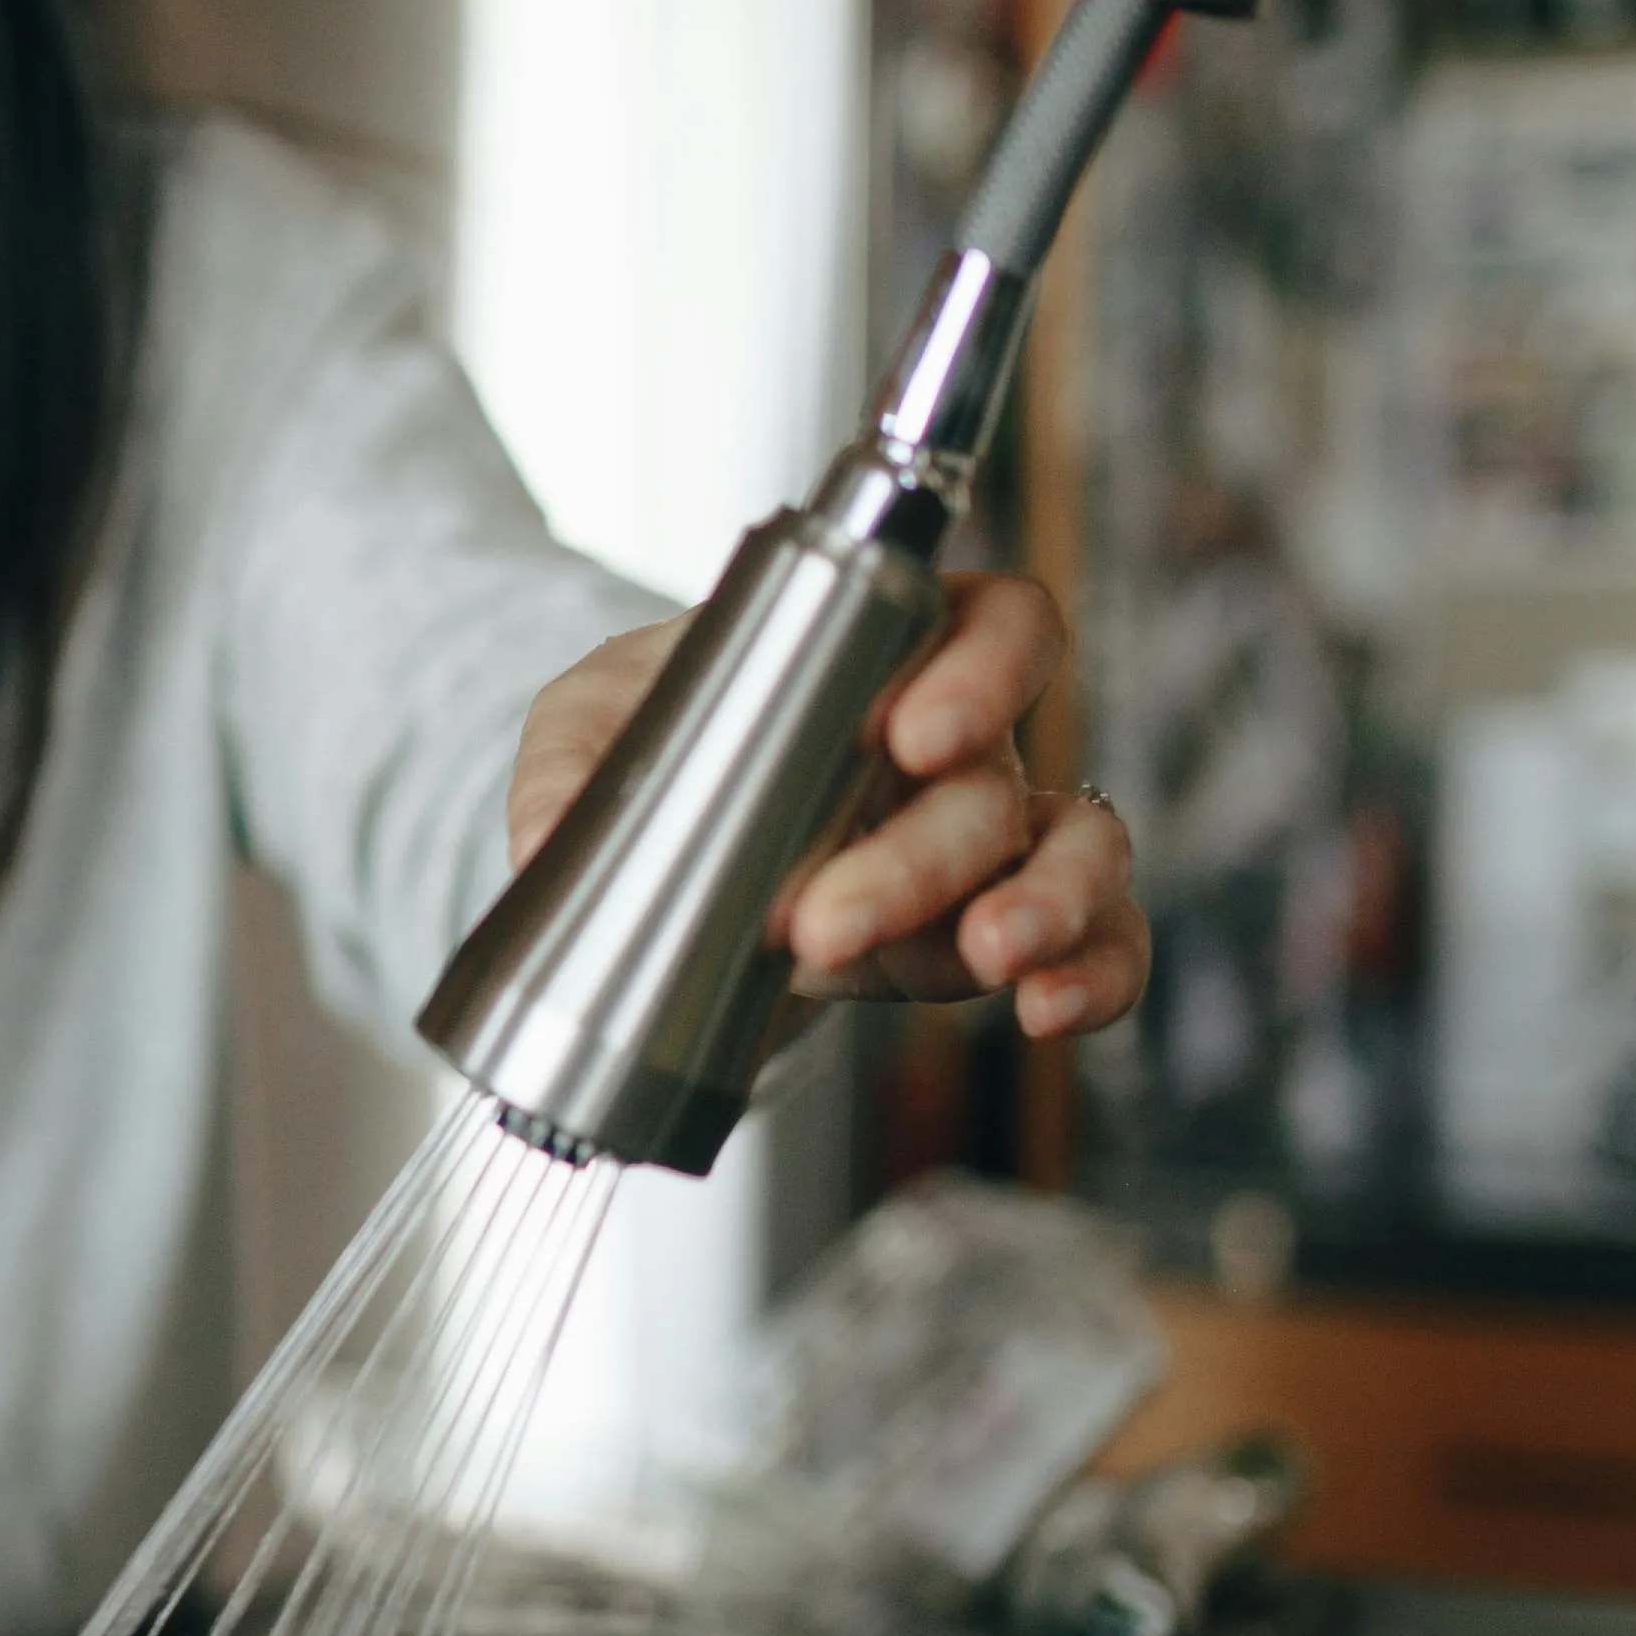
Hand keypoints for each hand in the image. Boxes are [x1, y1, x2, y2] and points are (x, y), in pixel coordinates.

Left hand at [508, 570, 1146, 1037]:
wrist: (666, 838)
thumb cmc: (661, 736)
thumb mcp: (594, 720)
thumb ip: (571, 768)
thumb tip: (539, 847)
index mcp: (889, 655)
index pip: (994, 625)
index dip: (979, 672)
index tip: (905, 732)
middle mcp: (960, 743)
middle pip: (993, 780)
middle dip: (919, 858)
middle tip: (823, 922)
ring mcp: (984, 842)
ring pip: (1075, 853)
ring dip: (1045, 907)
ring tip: (990, 960)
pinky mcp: (983, 930)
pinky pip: (1094, 941)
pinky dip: (1096, 974)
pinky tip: (1051, 1010)